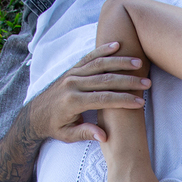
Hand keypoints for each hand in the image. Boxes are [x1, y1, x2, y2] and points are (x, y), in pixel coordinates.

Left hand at [28, 42, 149, 143]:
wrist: (34, 114)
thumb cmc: (53, 126)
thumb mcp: (67, 135)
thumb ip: (85, 133)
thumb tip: (104, 136)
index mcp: (72, 101)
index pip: (103, 98)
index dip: (123, 100)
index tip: (140, 102)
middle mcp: (72, 84)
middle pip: (105, 80)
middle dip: (128, 81)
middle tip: (147, 83)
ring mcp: (72, 74)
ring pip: (99, 65)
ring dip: (120, 63)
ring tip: (138, 63)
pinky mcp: (72, 70)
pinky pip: (89, 57)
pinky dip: (103, 51)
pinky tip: (117, 45)